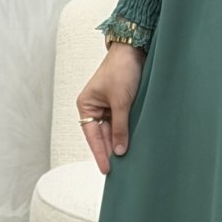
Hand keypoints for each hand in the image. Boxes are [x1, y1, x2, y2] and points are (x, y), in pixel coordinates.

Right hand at [76, 45, 144, 174]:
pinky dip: (125, 133)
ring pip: (112, 130)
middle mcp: (94, 107)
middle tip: (119, 171)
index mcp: (86, 105)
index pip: (92, 136)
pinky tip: (130, 145)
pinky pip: (121, 123)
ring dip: (118, 142)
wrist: (134, 50)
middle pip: (101, 135)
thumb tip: (118, 151)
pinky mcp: (120, 103)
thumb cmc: (122, 70)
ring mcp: (108, 106)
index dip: (100, 153)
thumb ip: (120, 128)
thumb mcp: (121, 102)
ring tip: (126, 162)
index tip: (106, 170)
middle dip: (109, 150)